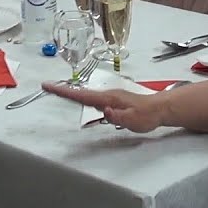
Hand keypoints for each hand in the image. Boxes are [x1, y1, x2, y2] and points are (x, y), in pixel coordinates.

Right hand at [39, 82, 163, 132]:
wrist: (160, 109)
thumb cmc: (147, 115)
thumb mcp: (134, 120)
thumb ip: (118, 117)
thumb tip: (103, 111)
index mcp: (108, 98)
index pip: (83, 95)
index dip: (65, 92)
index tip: (50, 86)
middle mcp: (106, 94)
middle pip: (80, 92)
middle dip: (63, 89)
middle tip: (47, 87)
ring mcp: (109, 96)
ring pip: (86, 94)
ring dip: (70, 92)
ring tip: (56, 91)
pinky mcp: (112, 101)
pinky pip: (92, 98)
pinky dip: (80, 96)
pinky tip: (76, 98)